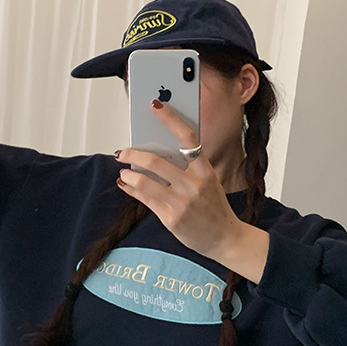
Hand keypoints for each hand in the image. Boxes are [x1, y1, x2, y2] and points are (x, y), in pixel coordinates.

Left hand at [115, 100, 269, 282]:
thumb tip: (157, 150)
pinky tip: (126, 185)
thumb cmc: (214, 207)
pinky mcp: (171, 219)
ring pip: (144, 181)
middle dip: (132, 153)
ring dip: (128, 174)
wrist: (224, 239)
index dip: (170, 119)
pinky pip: (144, 199)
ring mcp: (182, 203)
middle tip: (122, 152)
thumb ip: (187, 167)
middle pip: (155, 161)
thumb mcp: (208, 181)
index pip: (188, 137)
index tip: (155, 106)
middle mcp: (194, 184)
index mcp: (206, 170)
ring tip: (124, 172)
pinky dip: (131, 190)